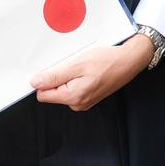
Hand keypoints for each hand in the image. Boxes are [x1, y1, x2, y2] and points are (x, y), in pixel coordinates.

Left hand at [30, 34, 154, 110]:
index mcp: (72, 97)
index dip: (43, 80)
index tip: (51, 68)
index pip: (43, 95)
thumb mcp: (77, 65)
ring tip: (80, 65)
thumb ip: (54, 76)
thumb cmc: (107, 61)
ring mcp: (83, 102)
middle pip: (52, 92)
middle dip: (56, 77)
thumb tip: (35, 83)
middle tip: (70, 64)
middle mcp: (77, 104)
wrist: (128, 61)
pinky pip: (72, 88)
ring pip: (62, 89)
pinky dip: (75, 78)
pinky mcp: (88, 97)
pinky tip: (85, 69)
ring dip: (67, 76)